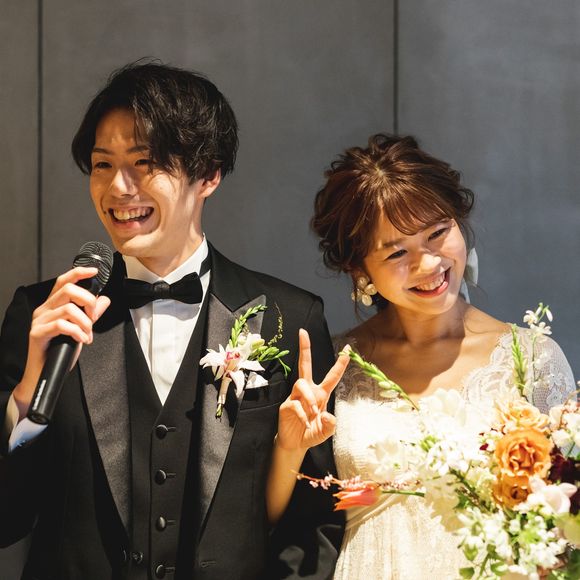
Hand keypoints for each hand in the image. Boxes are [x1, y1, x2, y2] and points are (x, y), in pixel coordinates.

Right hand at [13, 267, 110, 416]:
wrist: (44, 374)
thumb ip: (91, 314)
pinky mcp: (37, 333)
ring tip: (88, 334)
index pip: (63, 281)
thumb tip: (104, 300)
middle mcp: (44, 309)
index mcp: (53, 305)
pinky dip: (77, 332)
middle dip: (88, 301)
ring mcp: (39, 321)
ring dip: (85, 322)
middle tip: (94, 317)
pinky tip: (82, 340)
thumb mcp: (81, 329)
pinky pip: (61, 325)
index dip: (79, 273)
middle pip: (68, 289)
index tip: (95, 271)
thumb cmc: (60, 351)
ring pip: (68, 308)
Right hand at [276, 329, 349, 451]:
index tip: (347, 350)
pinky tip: (306, 422)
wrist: (296, 445)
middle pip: (305, 364)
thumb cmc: (312, 433)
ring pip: (300, 383)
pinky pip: (294, 403)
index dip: (340, 364)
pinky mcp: (286, 406)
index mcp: (321, 393)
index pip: (332, 376)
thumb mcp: (327, 431)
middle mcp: (308, 391)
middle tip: (303, 332)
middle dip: (304, 348)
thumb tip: (325, 414)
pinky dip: (302, 414)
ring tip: (314, 411)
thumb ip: (330, 424)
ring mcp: (295, 397)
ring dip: (309, 398)